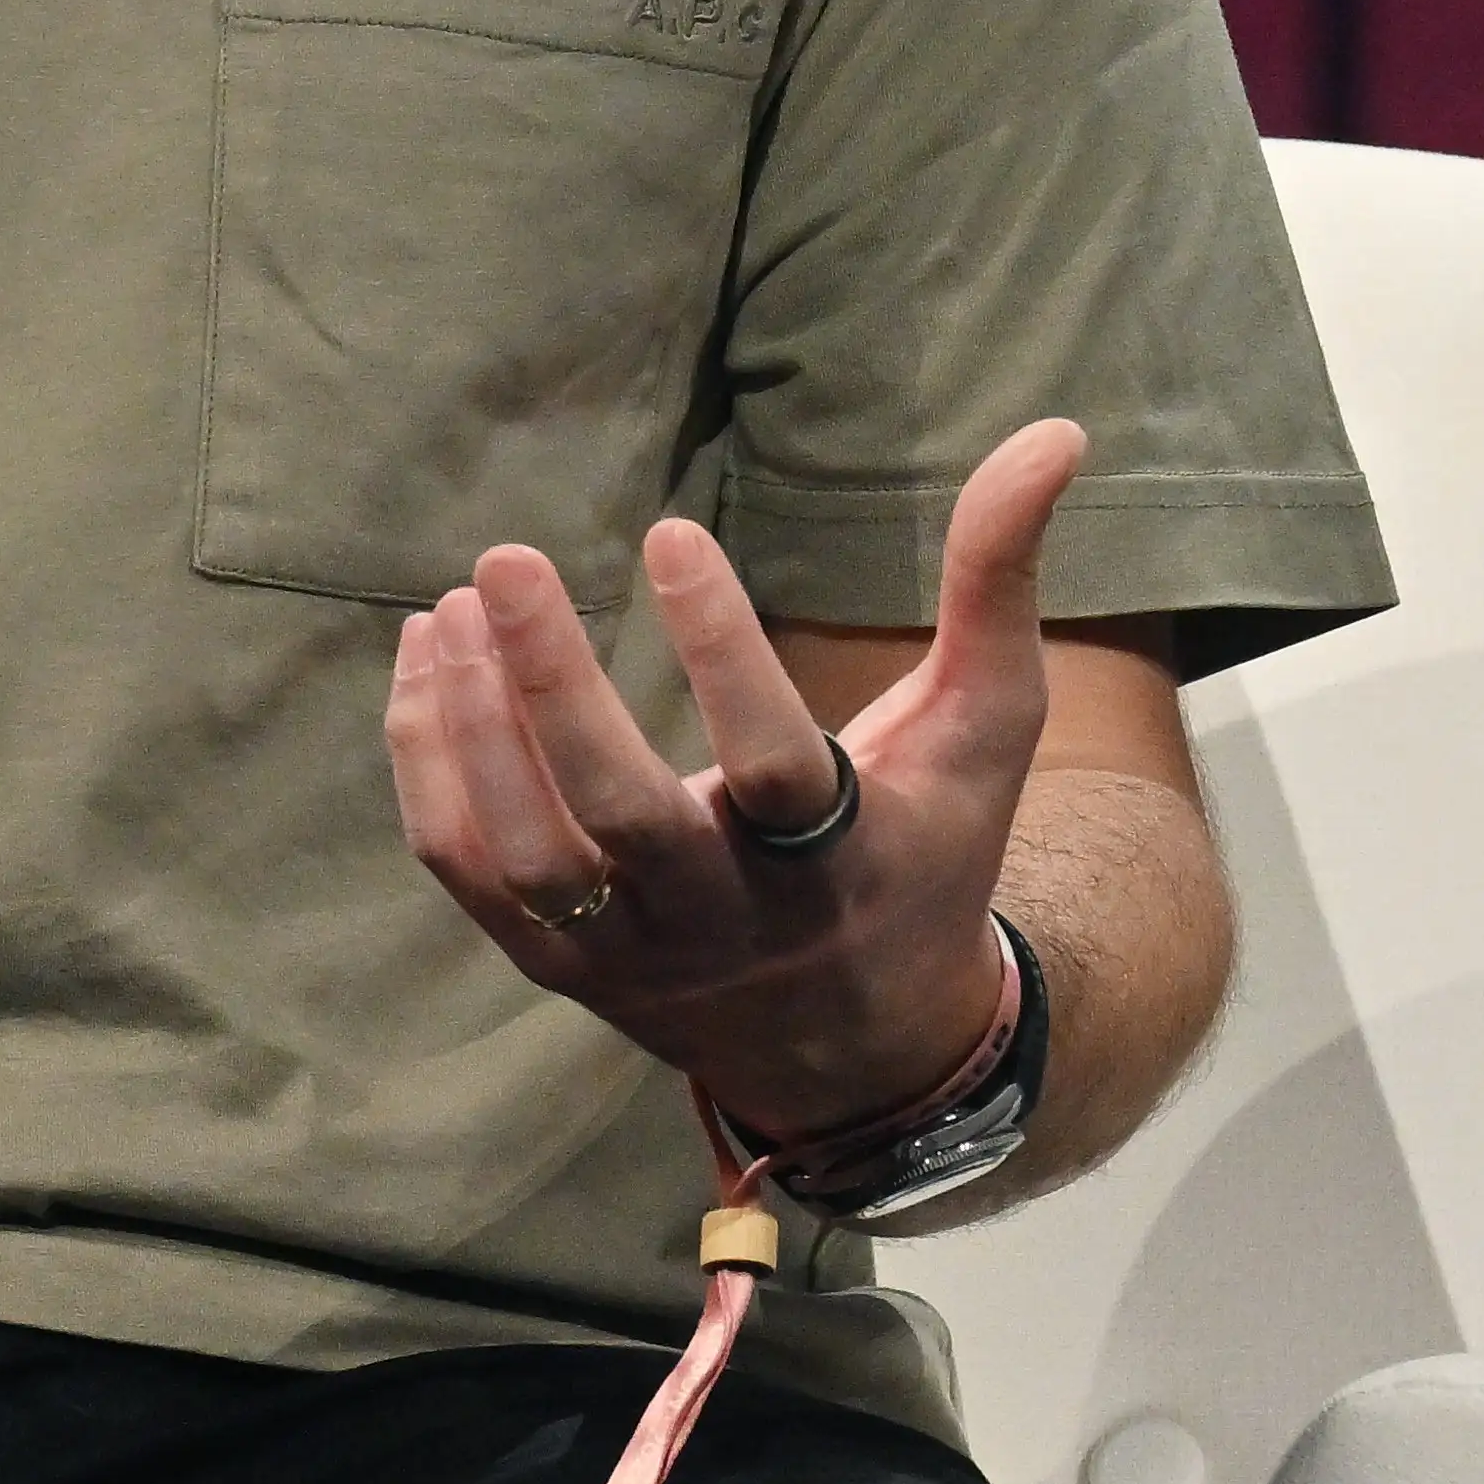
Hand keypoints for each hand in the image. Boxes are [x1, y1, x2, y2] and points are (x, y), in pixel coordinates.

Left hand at [386, 421, 1078, 1140]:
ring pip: (527, 856)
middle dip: (551, 688)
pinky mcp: (562, 970)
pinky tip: (428, 661)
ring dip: (472, 728)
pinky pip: (469, 876)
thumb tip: (1055, 434)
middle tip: (504, 560)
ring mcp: (632, 956)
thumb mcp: (984, 727)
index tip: (667, 529)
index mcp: (839, 863)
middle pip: (617, 818)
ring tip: (451, 606)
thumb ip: (999, 584)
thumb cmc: (928, 850)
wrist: (865, 1049)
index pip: (771, 763)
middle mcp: (726, 923)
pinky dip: (430, 771)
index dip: (718, 647)